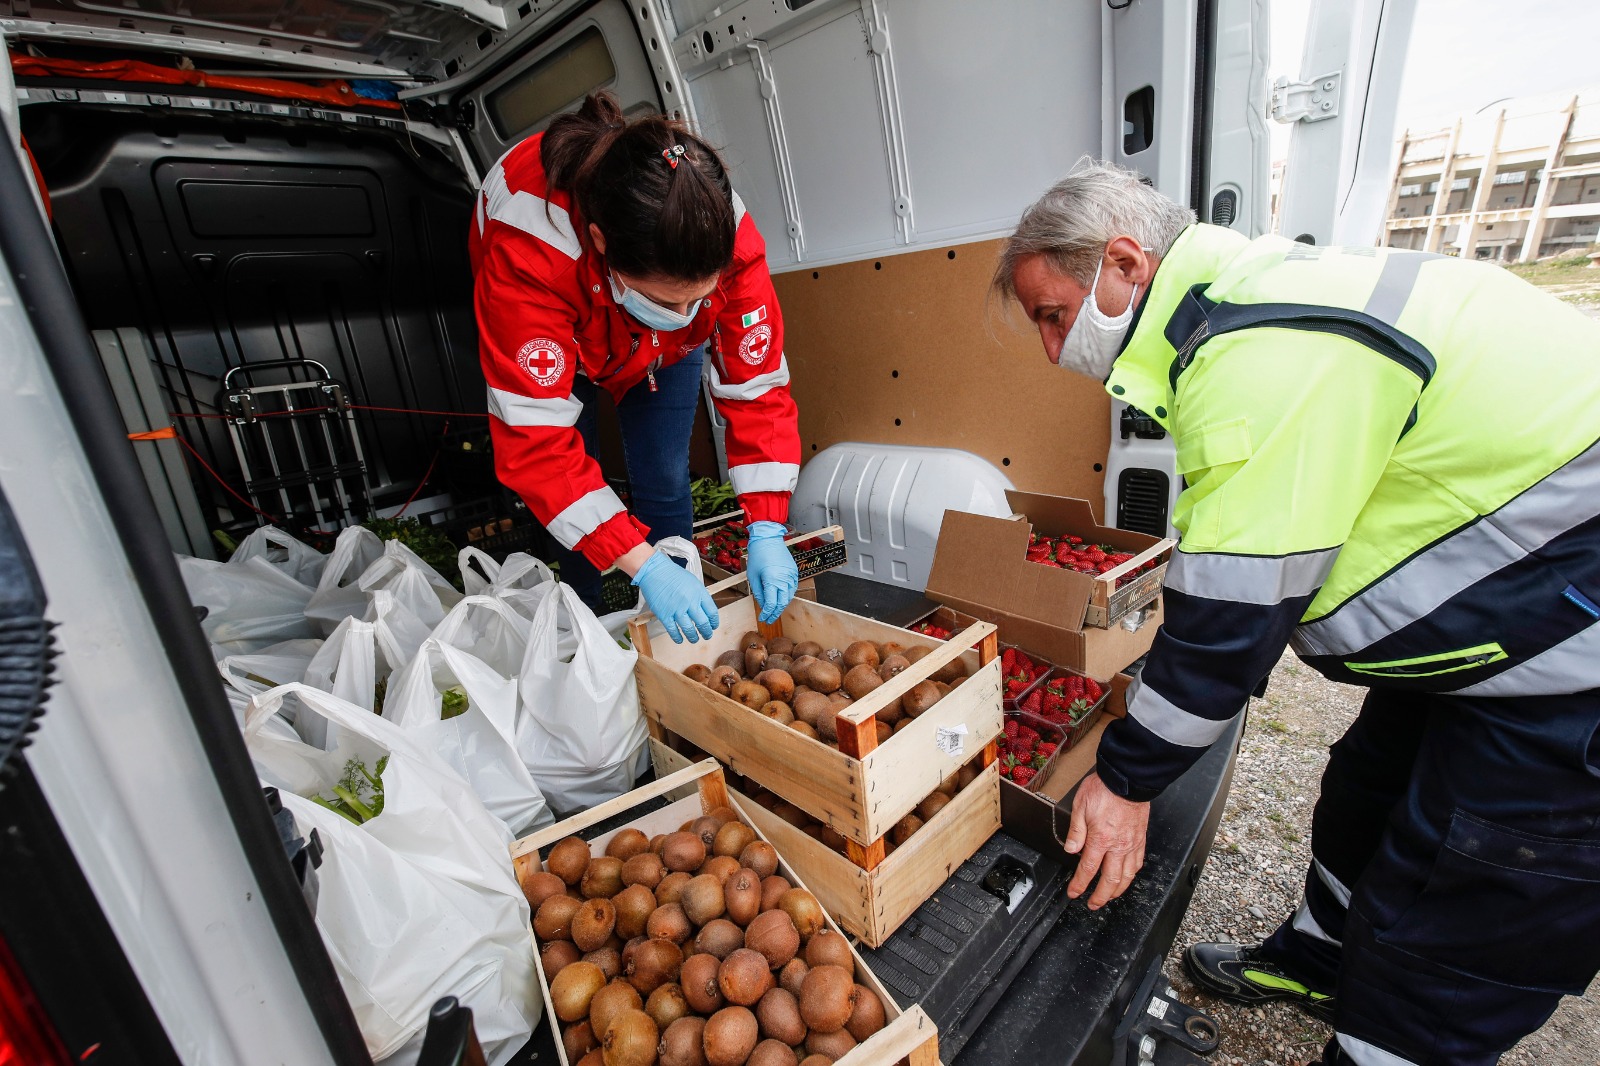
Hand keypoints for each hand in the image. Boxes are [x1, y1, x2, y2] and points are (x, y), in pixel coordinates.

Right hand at [633, 550, 718, 643]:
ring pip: (689, 630)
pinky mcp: (664, 615)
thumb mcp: (693, 582)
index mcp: (699, 593)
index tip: (713, 626)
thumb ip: (699, 596)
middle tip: (707, 635)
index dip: (714, 622)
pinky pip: (673, 631)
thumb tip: (704, 610)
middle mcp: (690, 602)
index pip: (712, 612)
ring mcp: (677, 609)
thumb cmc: (673, 575)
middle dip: (707, 632)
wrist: (655, 571)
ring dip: (693, 637)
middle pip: (703, 623)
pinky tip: (680, 639)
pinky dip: (678, 637)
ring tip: (695, 639)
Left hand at [744, 521, 798, 624]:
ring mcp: (791, 576)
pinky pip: (792, 588)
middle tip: (769, 620)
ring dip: (782, 606)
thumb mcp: (753, 576)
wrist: (768, 539)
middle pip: (782, 603)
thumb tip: (763, 605)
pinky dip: (787, 596)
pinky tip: (781, 599)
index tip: (763, 619)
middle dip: (775, 613)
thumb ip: (759, 592)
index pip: (771, 604)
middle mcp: (784, 579)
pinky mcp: (794, 572)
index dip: (767, 614)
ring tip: (774, 611)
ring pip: (789, 597)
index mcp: (772, 580)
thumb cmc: (758, 556)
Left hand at [1064, 772, 1149, 909]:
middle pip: (1109, 880)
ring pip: (1127, 876)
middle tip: (1092, 904)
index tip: (1074, 893)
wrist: (1128, 779)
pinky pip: (1138, 863)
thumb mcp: (1080, 807)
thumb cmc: (1104, 789)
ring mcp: (1132, 844)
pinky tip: (1127, 878)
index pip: (1088, 869)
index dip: (1080, 885)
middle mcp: (1118, 846)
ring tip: (1109, 897)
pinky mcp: (1141, 839)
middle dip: (1100, 896)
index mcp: (1100, 839)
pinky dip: (1132, 875)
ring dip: (1117, 891)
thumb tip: (1070, 850)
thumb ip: (1076, 832)